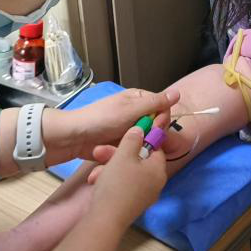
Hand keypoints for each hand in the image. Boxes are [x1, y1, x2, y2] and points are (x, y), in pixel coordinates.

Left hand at [45, 87, 178, 161]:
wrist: (72, 137)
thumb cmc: (101, 119)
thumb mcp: (130, 109)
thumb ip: (155, 103)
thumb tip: (177, 93)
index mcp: (138, 100)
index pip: (162, 110)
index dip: (161, 121)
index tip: (155, 129)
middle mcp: (135, 115)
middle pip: (154, 128)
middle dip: (146, 138)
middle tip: (136, 142)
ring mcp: (127, 131)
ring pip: (144, 142)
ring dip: (134, 148)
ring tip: (120, 150)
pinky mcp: (120, 146)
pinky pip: (131, 151)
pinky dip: (124, 155)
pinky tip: (116, 157)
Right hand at [88, 127, 166, 224]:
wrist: (106, 219)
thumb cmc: (118, 183)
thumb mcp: (124, 154)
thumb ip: (133, 138)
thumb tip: (141, 129)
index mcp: (159, 170)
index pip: (155, 148)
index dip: (140, 140)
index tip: (124, 137)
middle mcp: (155, 183)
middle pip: (137, 161)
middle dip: (116, 156)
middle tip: (98, 153)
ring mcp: (144, 196)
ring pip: (127, 173)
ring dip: (109, 169)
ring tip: (94, 174)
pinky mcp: (131, 205)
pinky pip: (123, 186)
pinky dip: (110, 181)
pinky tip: (95, 182)